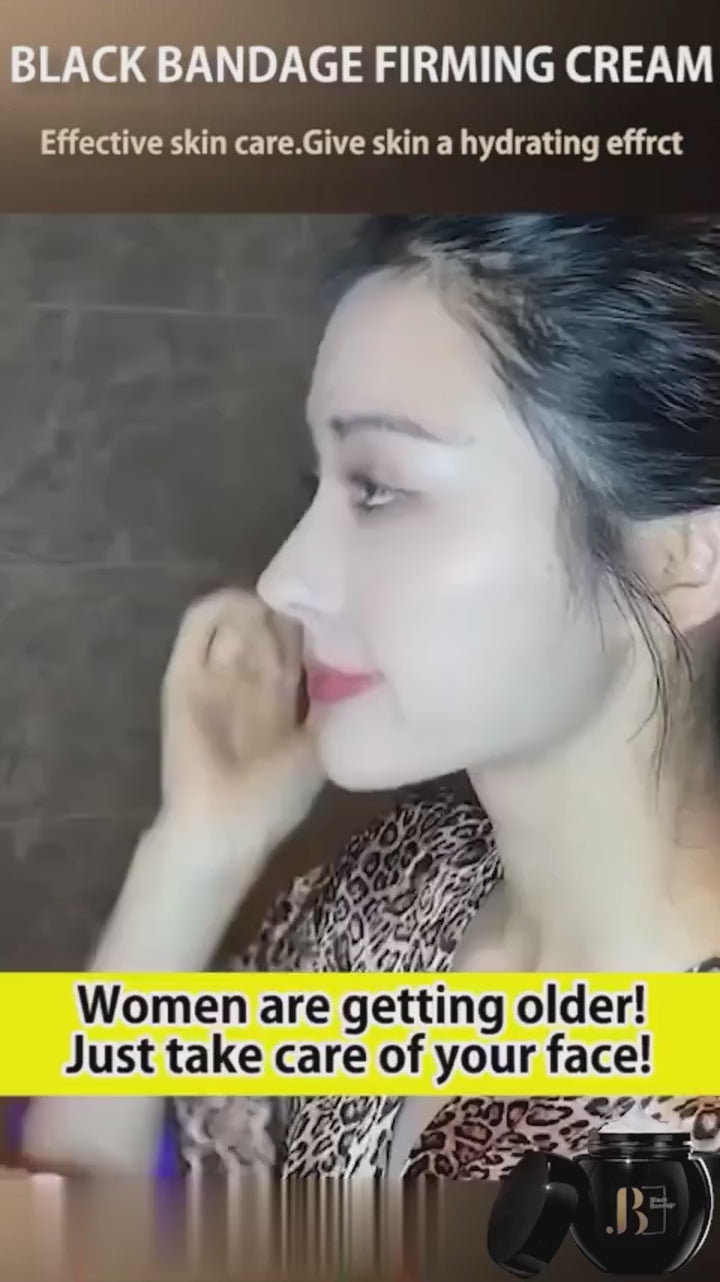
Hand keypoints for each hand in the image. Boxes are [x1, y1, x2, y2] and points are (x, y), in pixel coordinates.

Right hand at [159, 588, 324, 844]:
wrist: (222, 827)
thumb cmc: (275, 801)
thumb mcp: (319, 750)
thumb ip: (335, 713)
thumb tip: (359, 674)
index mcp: (278, 699)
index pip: (295, 645)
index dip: (314, 626)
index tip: (336, 614)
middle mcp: (246, 681)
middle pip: (264, 626)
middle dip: (285, 611)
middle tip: (304, 604)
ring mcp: (212, 676)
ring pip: (233, 620)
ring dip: (253, 606)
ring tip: (272, 604)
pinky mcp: (182, 675)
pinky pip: (196, 628)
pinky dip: (217, 607)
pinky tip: (241, 603)